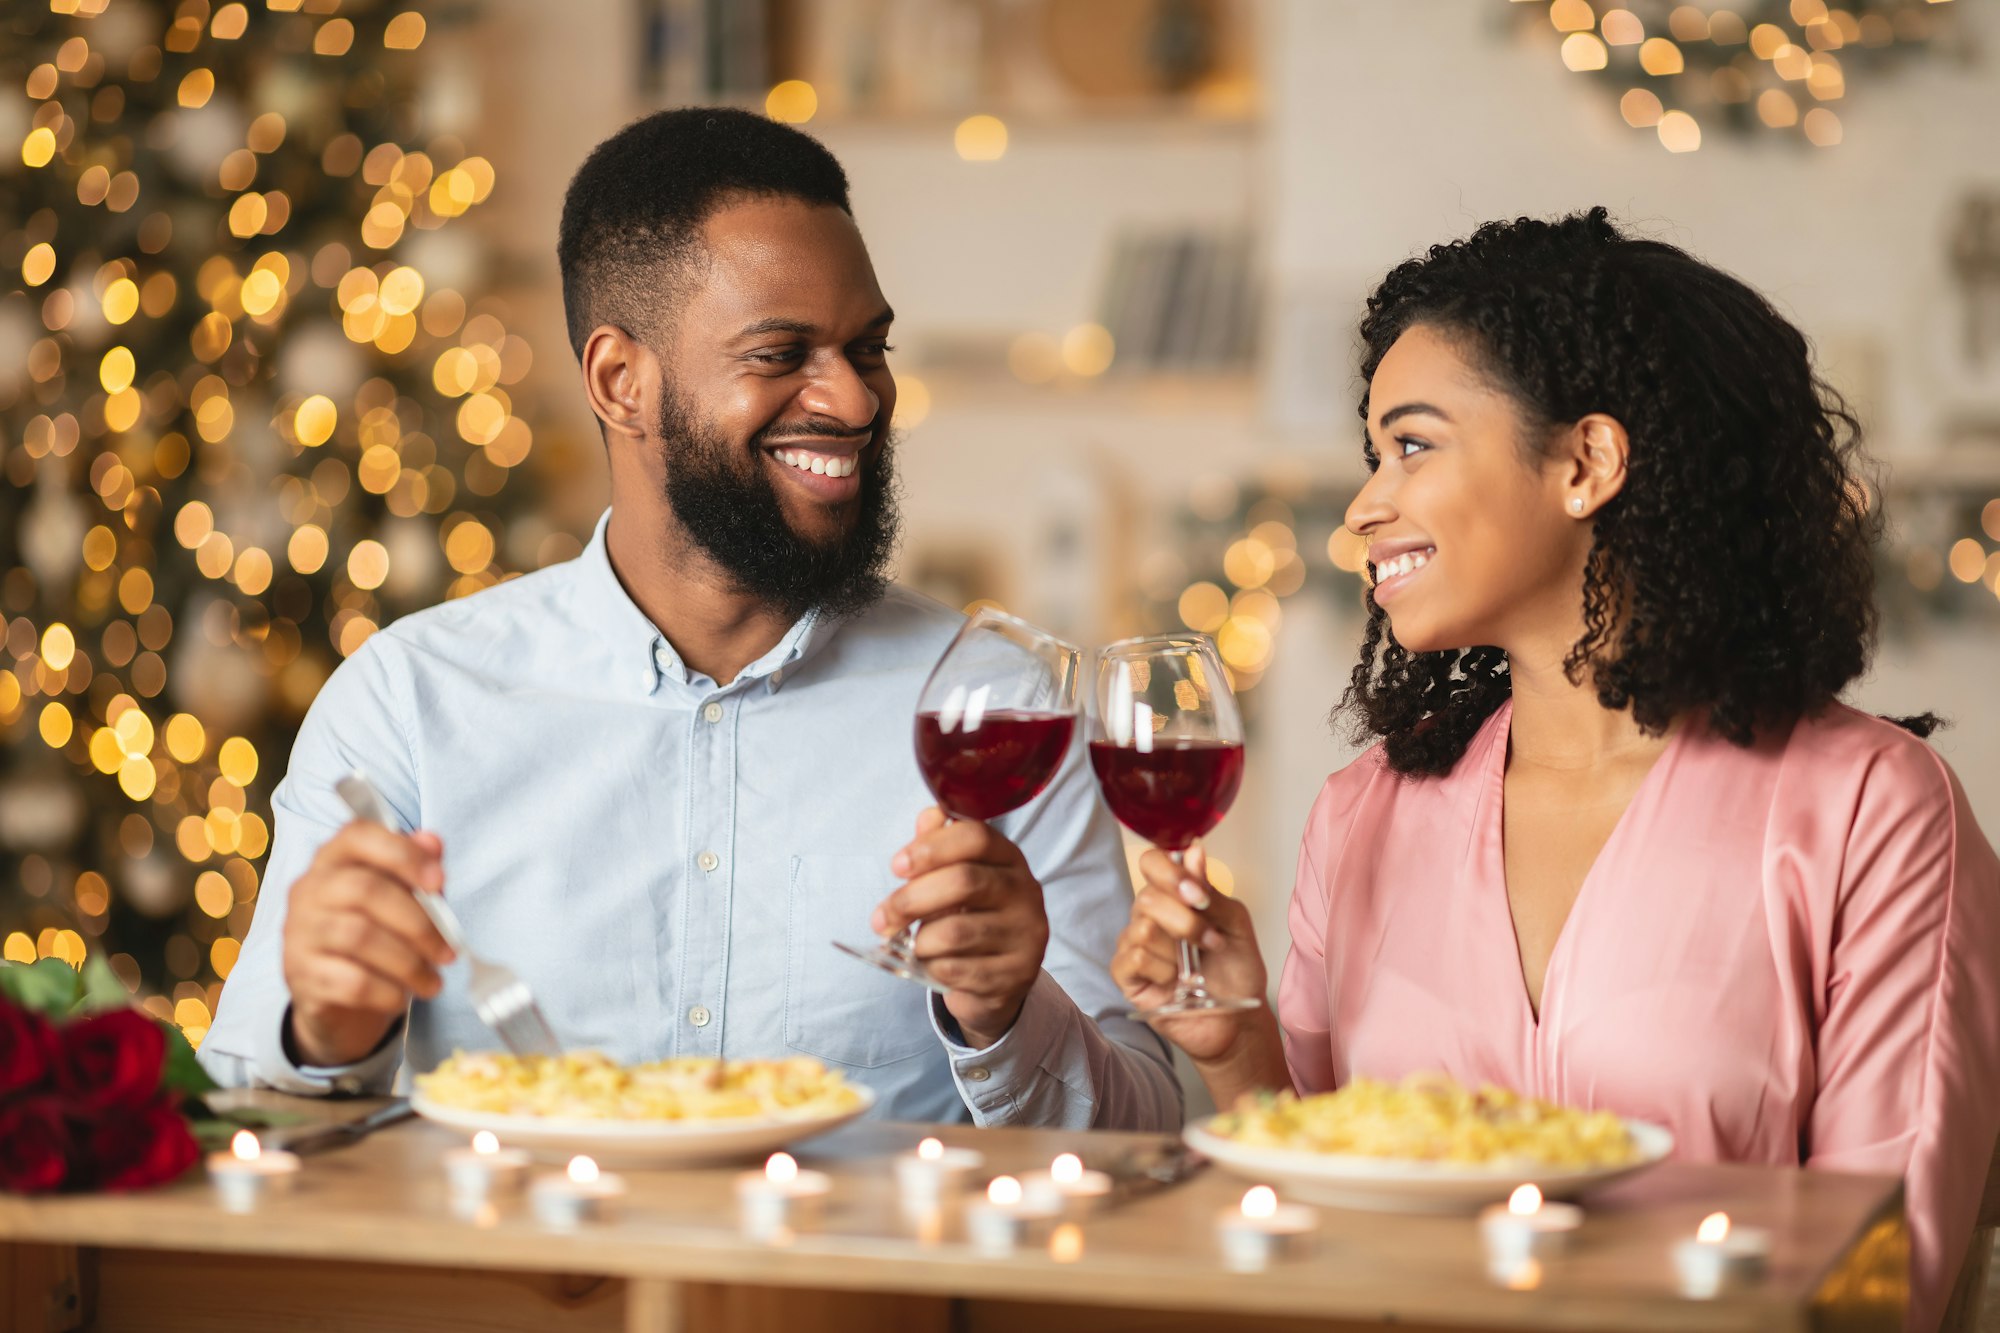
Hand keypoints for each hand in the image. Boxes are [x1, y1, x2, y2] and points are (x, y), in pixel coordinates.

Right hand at [281, 822, 454, 1067]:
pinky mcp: (300, 975)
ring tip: (433, 982)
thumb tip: (432, 842)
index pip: (358, 835)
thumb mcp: (400, 896)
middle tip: (449, 952)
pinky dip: (386, 992)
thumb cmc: (375, 930)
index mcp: (333, 859)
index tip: (440, 881)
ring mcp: (298, 933)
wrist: (334, 995)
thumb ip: (416, 868)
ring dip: (408, 964)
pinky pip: (350, 982)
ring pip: (358, 937)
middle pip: (365, 890)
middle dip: (418, 923)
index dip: (403, 853)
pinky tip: (402, 997)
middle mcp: (308, 890)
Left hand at [872, 808, 1047, 1048]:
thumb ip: (939, 846)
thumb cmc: (970, 918)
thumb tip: (927, 818)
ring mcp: (1026, 935)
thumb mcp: (955, 878)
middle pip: (964, 881)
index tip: (897, 866)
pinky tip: (930, 965)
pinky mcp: (1016, 974)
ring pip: (955, 931)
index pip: (976, 837)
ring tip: (911, 945)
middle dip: (911, 899)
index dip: (931, 847)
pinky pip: (957, 969)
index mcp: (1009, 859)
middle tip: (881, 918)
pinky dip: (930, 968)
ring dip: (919, 940)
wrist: (998, 979)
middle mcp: (1026, 892)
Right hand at [1111, 845, 1267, 1064]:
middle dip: (1185, 921)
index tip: (1198, 894)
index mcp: (1173, 898)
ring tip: (1196, 970)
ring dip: (1178, 951)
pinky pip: (1134, 958)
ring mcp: (1136, 946)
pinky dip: (1162, 970)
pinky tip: (1175, 982)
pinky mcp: (1127, 977)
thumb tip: (1193, 851)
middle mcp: (1150, 917)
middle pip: (1147, 897)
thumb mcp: (1236, 926)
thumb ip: (1212, 892)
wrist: (1239, 1020)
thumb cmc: (1237, 972)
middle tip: (1210, 941)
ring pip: (1142, 928)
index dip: (1170, 872)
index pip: (1152, 863)